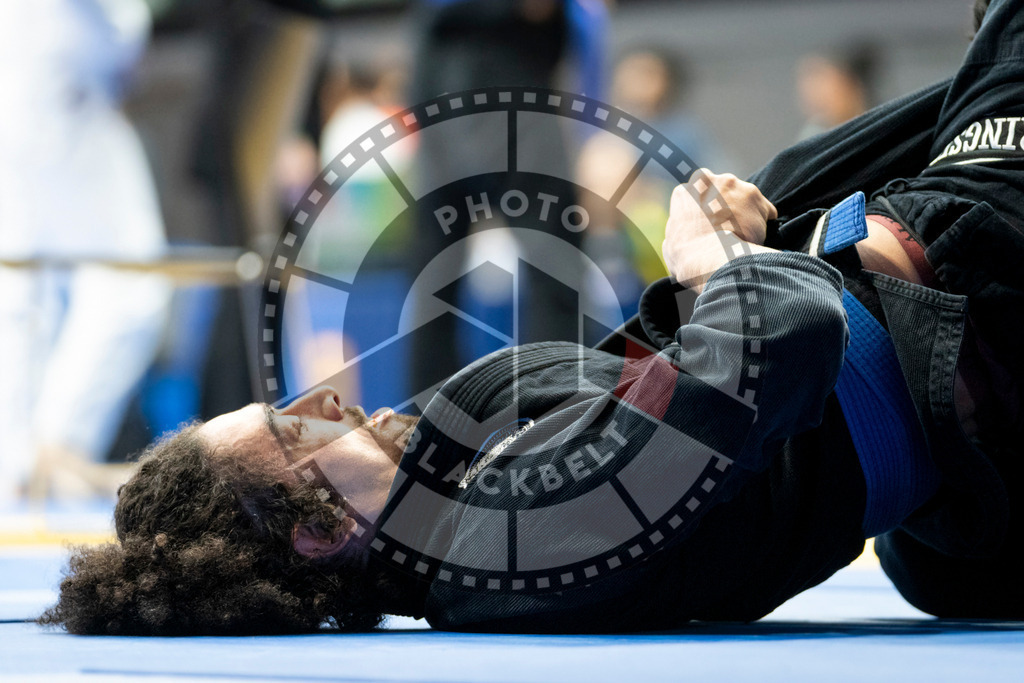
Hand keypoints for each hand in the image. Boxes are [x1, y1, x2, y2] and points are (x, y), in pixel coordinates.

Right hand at [662, 169, 777, 291]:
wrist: (712, 258)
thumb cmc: (688, 257)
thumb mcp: (672, 243)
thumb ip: (680, 229)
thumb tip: (684, 234)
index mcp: (685, 193)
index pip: (697, 198)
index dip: (705, 214)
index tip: (710, 227)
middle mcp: (709, 181)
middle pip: (722, 191)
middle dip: (726, 207)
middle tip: (727, 231)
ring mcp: (733, 185)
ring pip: (744, 198)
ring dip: (746, 214)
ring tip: (743, 238)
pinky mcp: (754, 195)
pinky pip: (764, 209)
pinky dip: (763, 222)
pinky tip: (757, 238)